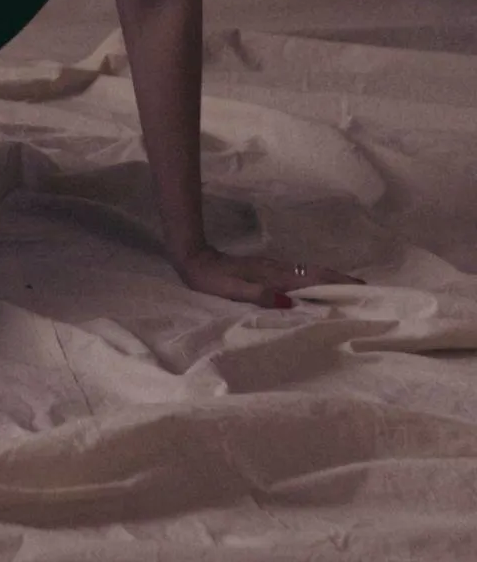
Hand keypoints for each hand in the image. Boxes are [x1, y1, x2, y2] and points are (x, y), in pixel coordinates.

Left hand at [174, 244, 364, 306]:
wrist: (196, 259)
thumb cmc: (212, 279)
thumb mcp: (232, 290)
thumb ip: (259, 295)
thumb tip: (289, 303)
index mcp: (273, 275)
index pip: (312, 279)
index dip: (336, 284)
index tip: (360, 290)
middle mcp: (278, 268)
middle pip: (316, 273)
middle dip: (341, 281)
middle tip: (366, 291)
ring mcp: (273, 267)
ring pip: (309, 273)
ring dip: (331, 280)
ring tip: (351, 291)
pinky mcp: (267, 269)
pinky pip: (299, 275)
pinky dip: (315, 280)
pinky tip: (318, 288)